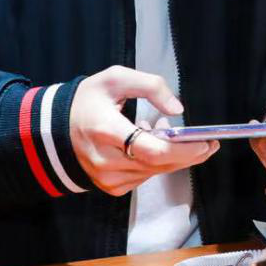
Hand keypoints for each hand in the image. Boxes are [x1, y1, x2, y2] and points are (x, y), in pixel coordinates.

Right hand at [69, 66, 219, 195]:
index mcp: (105, 130)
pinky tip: (150, 145)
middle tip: (208, 143)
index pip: (151, 150)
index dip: (183, 149)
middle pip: (159, 164)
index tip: (204, 142)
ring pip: (154, 173)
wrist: (57, 128)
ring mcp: (106, 177)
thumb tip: (177, 110)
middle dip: (188, 154)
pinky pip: (144, 178)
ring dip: (172, 157)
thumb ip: (151, 86)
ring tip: (170, 134)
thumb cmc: (88, 101)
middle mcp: (104, 159)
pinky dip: (155, 164)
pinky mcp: (110, 187)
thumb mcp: (116, 78)